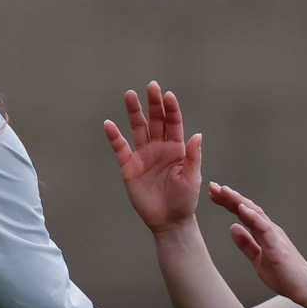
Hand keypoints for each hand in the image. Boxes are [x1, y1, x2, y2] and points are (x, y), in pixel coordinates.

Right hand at [104, 82, 202, 233]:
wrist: (169, 221)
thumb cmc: (184, 200)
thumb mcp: (192, 178)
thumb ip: (193, 156)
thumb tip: (197, 135)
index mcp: (176, 148)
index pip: (173, 123)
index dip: (171, 109)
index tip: (167, 95)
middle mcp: (159, 147)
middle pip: (156, 120)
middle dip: (153, 103)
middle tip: (151, 86)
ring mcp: (143, 155)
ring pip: (138, 128)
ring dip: (134, 112)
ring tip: (130, 95)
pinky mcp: (129, 166)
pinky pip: (120, 148)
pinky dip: (114, 136)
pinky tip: (109, 124)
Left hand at [208, 182, 306, 305]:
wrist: (306, 289)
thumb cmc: (285, 276)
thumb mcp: (258, 260)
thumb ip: (246, 244)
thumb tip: (232, 228)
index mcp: (264, 234)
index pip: (244, 214)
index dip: (228, 203)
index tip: (214, 194)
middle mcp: (270, 230)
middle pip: (247, 208)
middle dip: (229, 197)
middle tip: (213, 186)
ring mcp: (275, 235)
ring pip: (254, 213)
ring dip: (238, 201)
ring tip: (224, 191)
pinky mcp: (277, 245)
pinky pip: (264, 226)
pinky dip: (252, 216)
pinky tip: (240, 208)